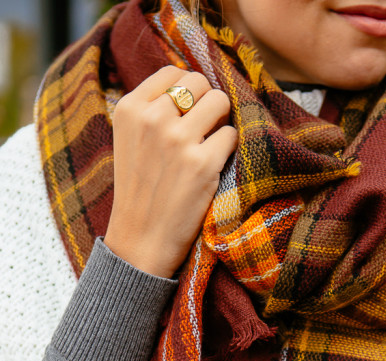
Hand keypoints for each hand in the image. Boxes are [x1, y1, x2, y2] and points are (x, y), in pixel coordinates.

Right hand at [104, 67, 236, 278]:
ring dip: (221, 122)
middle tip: (202, 131)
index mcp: (130, 108)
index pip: (173, 71)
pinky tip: (214, 165)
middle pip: (200, 82)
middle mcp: (152, 118)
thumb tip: (194, 83)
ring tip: (209, 145)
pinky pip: (232, 135)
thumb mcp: (130, 139)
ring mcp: (178, 140)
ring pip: (220, 102)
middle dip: (207, 103)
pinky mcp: (202, 164)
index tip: (188, 112)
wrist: (140, 240)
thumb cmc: (141, 190)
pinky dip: (229, 149)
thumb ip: (153, 108)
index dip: (188, 89)